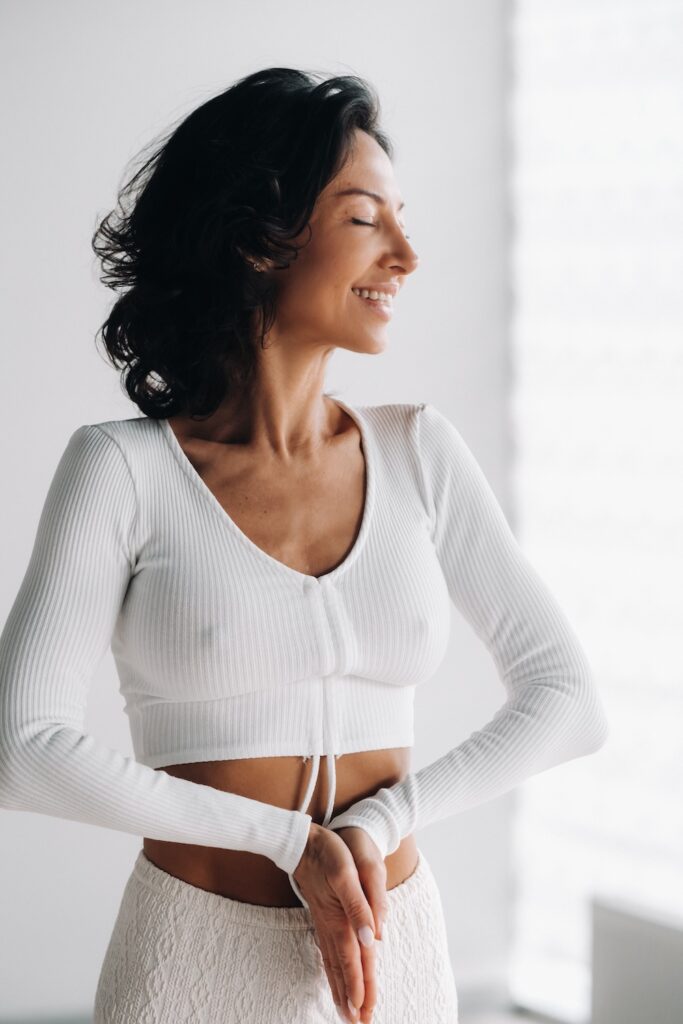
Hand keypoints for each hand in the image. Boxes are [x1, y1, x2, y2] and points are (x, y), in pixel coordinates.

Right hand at [292, 823, 380, 1021]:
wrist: (302, 840)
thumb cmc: (329, 852)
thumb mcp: (347, 871)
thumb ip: (362, 905)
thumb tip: (374, 937)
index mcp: (341, 918)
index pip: (353, 959)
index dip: (360, 985)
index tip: (364, 1010)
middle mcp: (331, 926)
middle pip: (344, 968)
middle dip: (352, 997)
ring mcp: (324, 924)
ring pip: (334, 965)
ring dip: (341, 990)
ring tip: (347, 1015)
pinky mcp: (321, 919)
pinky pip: (327, 954)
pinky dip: (331, 973)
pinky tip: (333, 982)